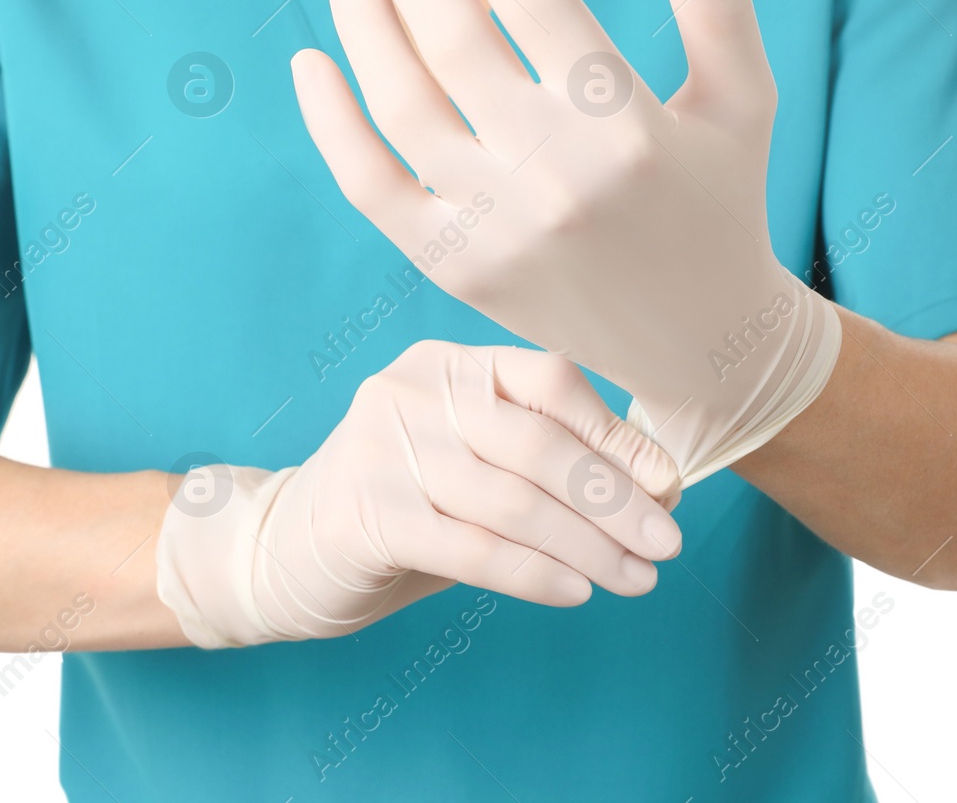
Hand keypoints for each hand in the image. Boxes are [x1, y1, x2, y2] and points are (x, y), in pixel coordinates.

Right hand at [155, 341, 680, 647]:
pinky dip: (535, 574)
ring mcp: (381, 450)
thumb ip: (550, 464)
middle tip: (668, 544)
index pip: (548, 382)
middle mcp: (412, 392)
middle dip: (614, 500)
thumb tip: (659, 488)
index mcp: (448, 364)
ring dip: (588, 547)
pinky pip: (472, 548)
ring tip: (636, 580)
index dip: (616, 434)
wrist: (286, 550)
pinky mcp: (364, 515)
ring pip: (513, 501)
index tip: (670, 486)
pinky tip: (576, 591)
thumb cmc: (406, 508)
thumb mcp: (475, 466)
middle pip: (538, 444)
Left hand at [290, 0, 840, 485]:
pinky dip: (330, 125)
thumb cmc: (722, 204)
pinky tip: (311, 61)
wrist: (699, 344)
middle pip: (455, 39)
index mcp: (628, 123)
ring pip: (403, 106)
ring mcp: (499, 230)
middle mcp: (557, 177)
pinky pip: (371, 187)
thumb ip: (715, 2)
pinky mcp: (458, 271)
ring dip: (362, 24)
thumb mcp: (741, 102)